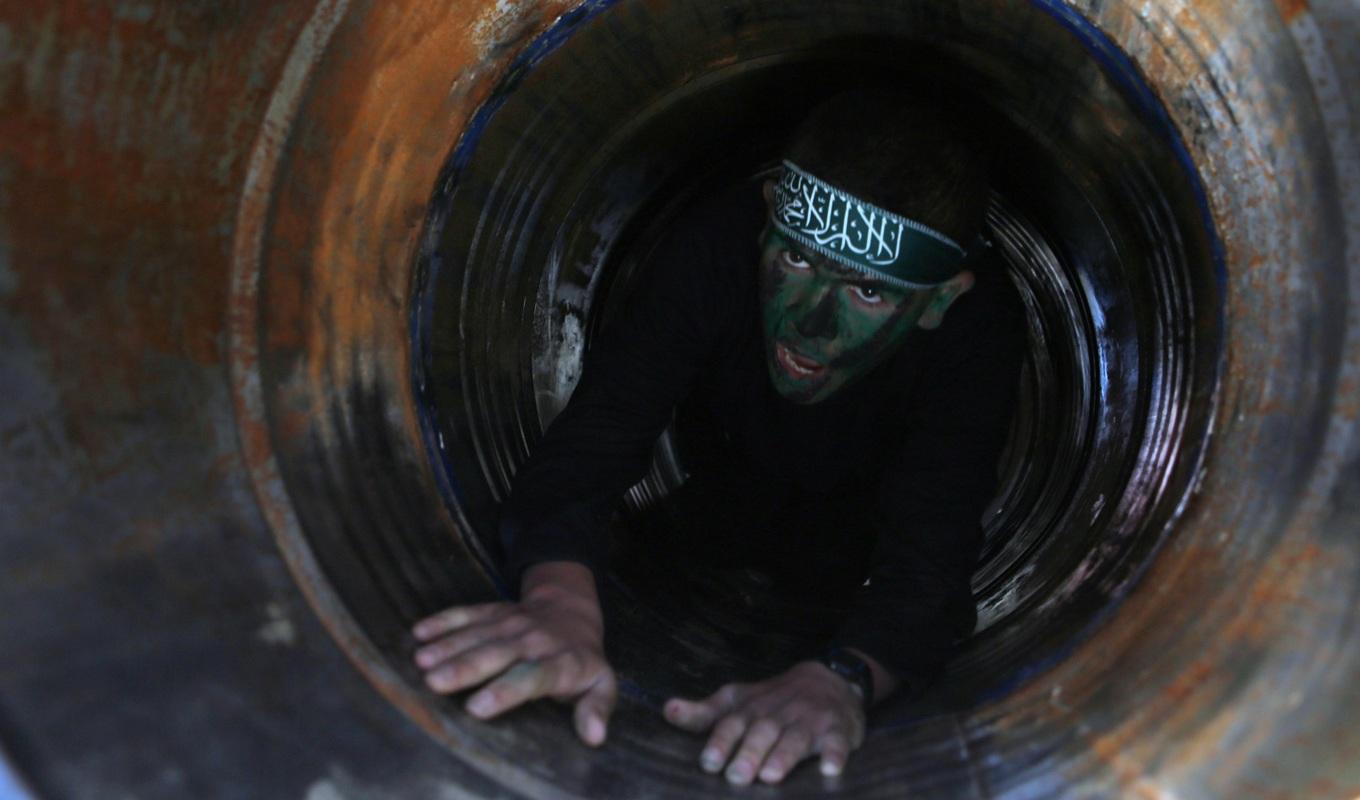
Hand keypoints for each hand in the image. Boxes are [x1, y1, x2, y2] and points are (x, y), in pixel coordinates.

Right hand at [411, 562, 616, 745]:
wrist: (570, 610)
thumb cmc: (581, 660)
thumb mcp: (601, 684)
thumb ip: (597, 708)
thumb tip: (594, 736)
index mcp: (560, 662)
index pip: (533, 676)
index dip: (505, 691)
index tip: (477, 708)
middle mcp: (532, 640)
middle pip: (497, 653)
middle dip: (466, 668)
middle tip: (436, 683)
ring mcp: (510, 622)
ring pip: (478, 634)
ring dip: (448, 647)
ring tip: (422, 662)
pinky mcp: (493, 610)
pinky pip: (467, 613)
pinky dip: (443, 621)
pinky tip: (419, 632)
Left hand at [662, 661, 866, 784]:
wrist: (831, 678)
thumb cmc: (775, 699)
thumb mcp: (738, 700)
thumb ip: (704, 712)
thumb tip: (667, 711)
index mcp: (752, 708)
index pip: (732, 723)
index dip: (720, 742)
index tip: (708, 762)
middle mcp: (779, 712)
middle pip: (762, 732)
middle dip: (748, 753)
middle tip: (735, 777)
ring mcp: (810, 720)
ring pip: (795, 738)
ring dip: (783, 756)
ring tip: (770, 776)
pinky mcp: (838, 730)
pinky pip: (838, 742)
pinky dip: (835, 756)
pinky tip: (830, 770)